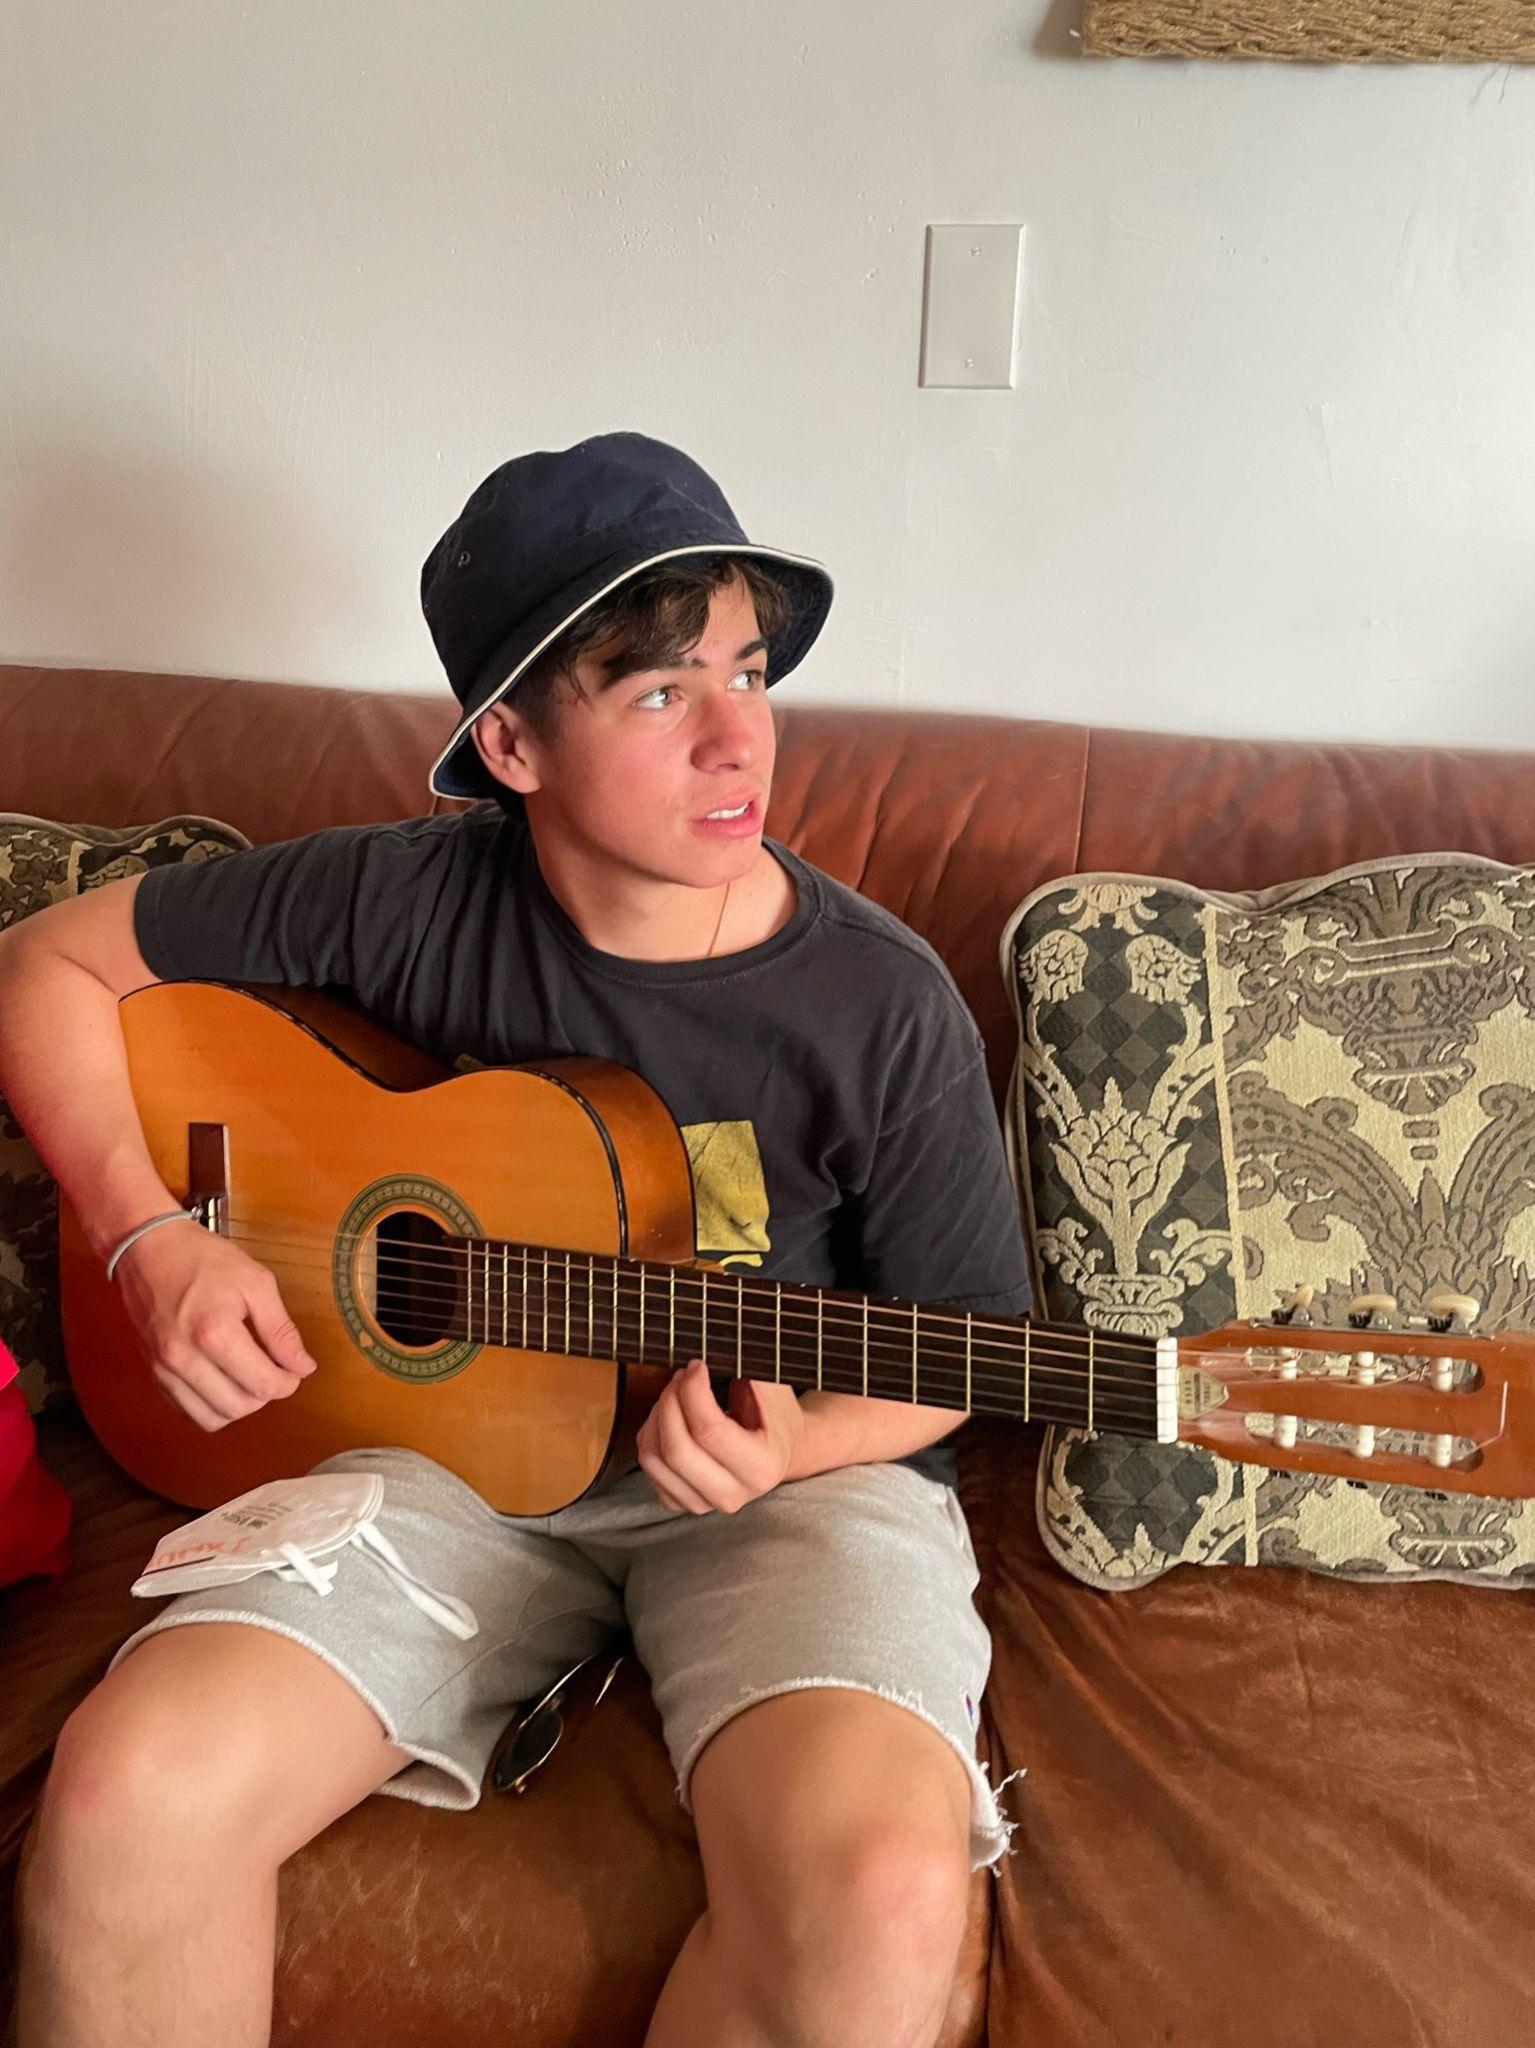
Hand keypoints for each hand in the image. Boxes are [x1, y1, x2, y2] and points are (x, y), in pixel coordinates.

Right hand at [115, 1222, 316, 1432]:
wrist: (147, 1249)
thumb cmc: (201, 1259)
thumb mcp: (255, 1282)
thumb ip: (280, 1329)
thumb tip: (302, 1365)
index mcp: (214, 1333)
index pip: (262, 1385)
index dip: (288, 1382)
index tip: (295, 1369)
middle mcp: (184, 1358)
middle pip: (238, 1407)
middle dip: (266, 1395)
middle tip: (276, 1372)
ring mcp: (164, 1368)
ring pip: (211, 1417)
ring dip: (238, 1405)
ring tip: (250, 1378)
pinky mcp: (152, 1371)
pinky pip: (187, 1409)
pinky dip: (211, 1404)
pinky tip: (224, 1379)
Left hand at [637, 1359, 804, 1514]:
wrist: (779, 1452)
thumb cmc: (776, 1415)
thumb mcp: (775, 1389)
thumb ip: (749, 1371)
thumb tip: (709, 1356)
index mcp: (762, 1468)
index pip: (709, 1431)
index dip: (693, 1391)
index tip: (697, 1365)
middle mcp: (733, 1495)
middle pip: (676, 1449)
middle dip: (671, 1401)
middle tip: (682, 1375)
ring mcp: (704, 1504)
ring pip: (653, 1458)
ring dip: (657, 1414)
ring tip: (676, 1391)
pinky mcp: (680, 1503)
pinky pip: (647, 1466)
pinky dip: (651, 1433)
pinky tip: (670, 1416)